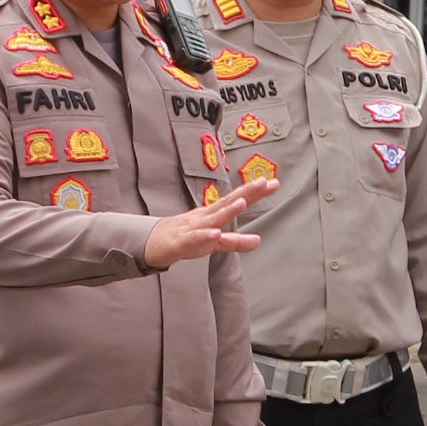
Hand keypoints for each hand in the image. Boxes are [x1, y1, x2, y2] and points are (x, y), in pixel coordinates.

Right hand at [144, 177, 275, 267]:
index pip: (236, 199)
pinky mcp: (182, 242)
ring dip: (227, 211)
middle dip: (246, 193)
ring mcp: (193, 228)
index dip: (254, 192)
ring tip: (242, 203)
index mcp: (213, 214)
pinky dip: (204, 237)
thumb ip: (236, 242)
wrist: (153, 242)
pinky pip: (194, 239)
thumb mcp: (214, 240)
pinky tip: (215, 234)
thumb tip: (258, 241)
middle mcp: (205, 217)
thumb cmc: (186, 235)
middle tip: (264, 183)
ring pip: (212, 219)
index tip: (273, 182)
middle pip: (227, 203)